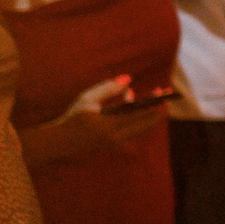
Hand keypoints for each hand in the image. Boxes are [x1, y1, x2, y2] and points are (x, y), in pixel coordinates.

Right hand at [17, 75, 165, 167]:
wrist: (60, 142)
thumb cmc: (73, 117)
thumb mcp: (88, 99)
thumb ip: (109, 89)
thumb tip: (128, 80)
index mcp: (109, 125)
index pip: (140, 114)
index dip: (155, 103)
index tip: (164, 91)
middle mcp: (116, 137)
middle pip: (147, 123)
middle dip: (158, 108)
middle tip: (165, 93)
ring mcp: (117, 142)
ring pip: (142, 128)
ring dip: (148, 113)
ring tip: (141, 94)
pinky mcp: (115, 143)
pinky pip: (134, 130)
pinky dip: (138, 117)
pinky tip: (129, 102)